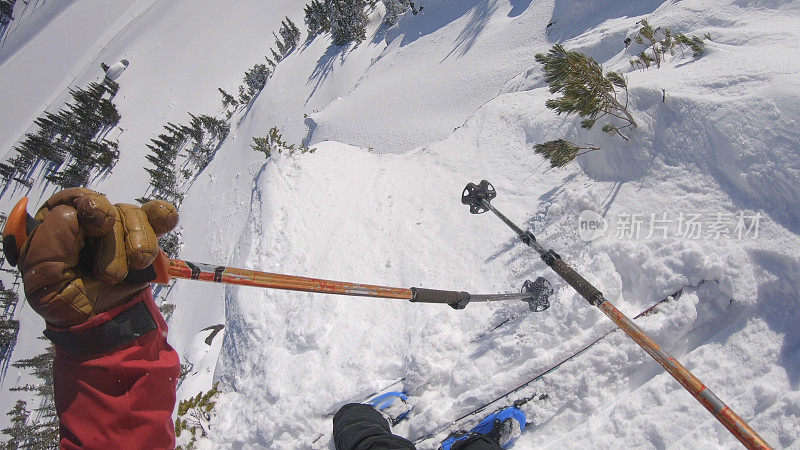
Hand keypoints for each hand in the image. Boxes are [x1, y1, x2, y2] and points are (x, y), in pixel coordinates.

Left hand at [17, 188, 177, 326]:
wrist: (100, 324)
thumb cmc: (64, 302)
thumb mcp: (41, 278)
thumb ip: (50, 241)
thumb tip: (72, 213)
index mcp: (57, 227)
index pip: (73, 199)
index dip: (90, 205)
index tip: (101, 226)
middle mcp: (87, 223)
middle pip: (109, 208)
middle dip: (115, 240)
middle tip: (111, 275)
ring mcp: (117, 230)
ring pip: (133, 215)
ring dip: (141, 240)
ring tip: (138, 265)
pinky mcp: (141, 239)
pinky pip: (156, 217)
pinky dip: (163, 216)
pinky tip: (167, 221)